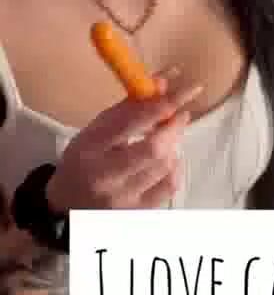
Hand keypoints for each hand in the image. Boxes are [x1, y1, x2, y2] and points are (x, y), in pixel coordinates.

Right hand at [46, 73, 202, 212]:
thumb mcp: (96, 130)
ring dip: (173, 146)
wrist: (67, 205)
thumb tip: (163, 81)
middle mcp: (105, 176)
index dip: (162, 104)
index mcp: (90, 148)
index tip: (185, 91)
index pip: (131, 122)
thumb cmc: (85, 160)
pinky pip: (170, 186)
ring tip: (165, 139)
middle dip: (174, 127)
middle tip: (180, 115)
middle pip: (154, 149)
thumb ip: (129, 107)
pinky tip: (166, 161)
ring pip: (165, 166)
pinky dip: (174, 168)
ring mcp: (122, 199)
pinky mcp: (137, 213)